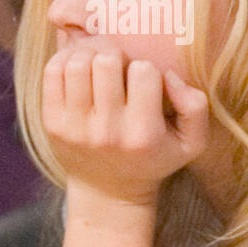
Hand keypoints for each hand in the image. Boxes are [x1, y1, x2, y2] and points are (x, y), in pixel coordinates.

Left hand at [42, 48, 208, 205]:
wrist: (107, 191)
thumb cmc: (151, 159)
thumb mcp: (190, 143)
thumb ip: (195, 106)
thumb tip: (169, 75)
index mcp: (143, 133)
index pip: (144, 71)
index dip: (145, 67)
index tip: (142, 81)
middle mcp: (106, 131)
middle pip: (105, 62)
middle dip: (114, 55)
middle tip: (117, 66)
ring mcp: (74, 127)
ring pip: (76, 64)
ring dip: (88, 56)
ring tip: (97, 65)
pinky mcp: (52, 124)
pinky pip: (52, 74)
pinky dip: (64, 60)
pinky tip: (78, 68)